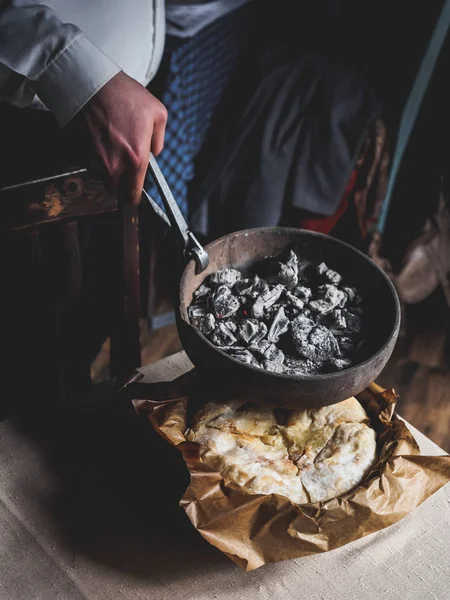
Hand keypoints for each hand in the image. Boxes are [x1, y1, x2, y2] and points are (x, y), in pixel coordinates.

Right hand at [80, 71, 167, 203]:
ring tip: (114, 146)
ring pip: (105, 177)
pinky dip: (98, 157)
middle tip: (127, 165)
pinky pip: (93, 164)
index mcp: (136, 158)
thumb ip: (159, 141)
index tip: (135, 194)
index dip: (135, 196)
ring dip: (110, 169)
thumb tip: (154, 153)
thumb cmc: (125, 96)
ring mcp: (97, 160)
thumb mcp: (158, 114)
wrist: (92, 83)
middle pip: (118, 189)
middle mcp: (115, 164)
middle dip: (123, 182)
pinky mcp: (83, 152)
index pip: (133, 194)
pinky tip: (103, 139)